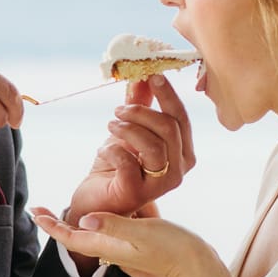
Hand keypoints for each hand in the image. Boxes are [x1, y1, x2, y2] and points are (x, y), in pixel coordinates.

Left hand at [29, 206, 224, 276]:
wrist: (196, 268)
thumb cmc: (172, 249)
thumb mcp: (142, 234)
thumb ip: (114, 226)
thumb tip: (85, 219)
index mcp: (109, 246)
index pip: (71, 236)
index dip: (51, 225)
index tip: (34, 212)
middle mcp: (112, 249)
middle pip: (76, 237)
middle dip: (57, 224)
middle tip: (40, 210)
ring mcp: (123, 250)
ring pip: (90, 236)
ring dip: (73, 224)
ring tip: (61, 212)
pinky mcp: (136, 248)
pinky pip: (107, 234)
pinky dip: (96, 223)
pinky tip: (100, 216)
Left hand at [64, 74, 195, 220]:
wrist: (95, 201)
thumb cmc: (116, 166)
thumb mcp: (129, 131)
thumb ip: (139, 106)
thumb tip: (143, 76)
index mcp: (182, 153)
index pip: (181, 118)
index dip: (168, 95)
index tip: (152, 75)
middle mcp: (177, 170)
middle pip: (169, 129)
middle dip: (141, 112)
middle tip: (118, 109)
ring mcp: (160, 184)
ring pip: (153, 146)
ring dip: (128, 129)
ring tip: (110, 125)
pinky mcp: (137, 193)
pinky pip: (127, 162)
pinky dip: (112, 149)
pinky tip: (103, 150)